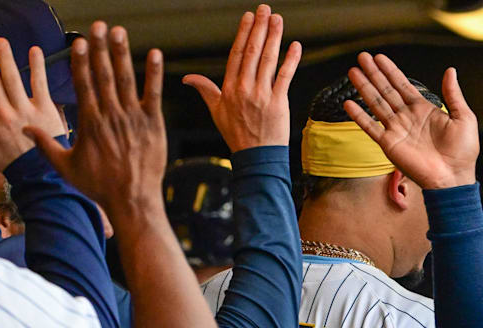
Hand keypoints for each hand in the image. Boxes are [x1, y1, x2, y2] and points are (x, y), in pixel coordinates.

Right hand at [0, 39, 67, 171]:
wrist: (39, 174)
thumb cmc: (10, 162)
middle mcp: (3, 114)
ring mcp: (24, 111)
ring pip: (12, 78)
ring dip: (5, 58)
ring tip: (0, 42)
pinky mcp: (44, 109)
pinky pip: (39, 84)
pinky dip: (37, 66)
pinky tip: (34, 51)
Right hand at [25, 22, 166, 223]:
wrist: (131, 200)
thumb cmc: (98, 185)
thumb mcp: (65, 167)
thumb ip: (45, 146)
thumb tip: (25, 129)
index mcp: (89, 123)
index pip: (83, 85)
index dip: (81, 61)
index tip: (79, 42)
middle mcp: (110, 116)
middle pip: (103, 75)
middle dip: (100, 48)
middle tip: (98, 25)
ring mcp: (133, 118)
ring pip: (126, 79)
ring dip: (122, 53)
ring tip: (119, 31)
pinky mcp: (153, 124)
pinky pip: (153, 94)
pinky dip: (154, 73)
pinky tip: (154, 53)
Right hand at [183, 4, 299, 152]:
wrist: (255, 157)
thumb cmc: (237, 135)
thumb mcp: (216, 112)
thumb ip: (205, 90)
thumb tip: (187, 79)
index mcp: (230, 88)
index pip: (236, 54)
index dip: (243, 33)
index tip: (248, 17)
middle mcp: (245, 89)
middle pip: (252, 52)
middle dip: (259, 28)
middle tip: (265, 9)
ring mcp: (262, 95)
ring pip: (268, 60)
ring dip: (274, 37)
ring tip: (277, 19)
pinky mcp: (278, 103)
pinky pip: (285, 77)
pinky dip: (291, 60)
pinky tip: (295, 45)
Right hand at [344, 52, 478, 189]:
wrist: (454, 178)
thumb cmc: (463, 152)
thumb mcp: (464, 117)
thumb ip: (453, 94)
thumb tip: (450, 70)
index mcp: (423, 110)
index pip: (403, 85)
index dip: (390, 71)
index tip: (379, 58)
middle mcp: (407, 118)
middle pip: (386, 91)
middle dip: (374, 74)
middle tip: (362, 57)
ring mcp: (396, 130)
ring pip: (376, 104)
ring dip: (364, 88)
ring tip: (353, 72)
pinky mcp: (389, 145)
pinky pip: (371, 128)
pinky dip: (359, 116)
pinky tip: (349, 104)